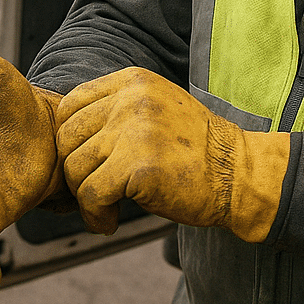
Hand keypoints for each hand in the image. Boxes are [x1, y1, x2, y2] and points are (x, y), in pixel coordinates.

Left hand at [56, 68, 290, 242]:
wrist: (238, 174)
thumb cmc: (195, 151)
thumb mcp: (157, 108)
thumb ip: (117, 109)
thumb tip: (65, 134)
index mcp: (133, 81)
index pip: (70, 105)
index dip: (70, 141)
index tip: (87, 164)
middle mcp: (131, 99)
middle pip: (66, 138)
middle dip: (74, 171)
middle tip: (95, 191)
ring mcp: (134, 130)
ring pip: (74, 168)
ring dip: (84, 197)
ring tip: (106, 209)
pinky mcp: (138, 166)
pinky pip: (91, 195)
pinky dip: (95, 216)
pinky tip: (110, 222)